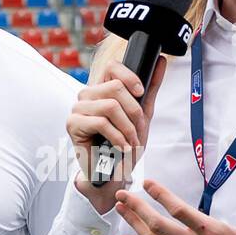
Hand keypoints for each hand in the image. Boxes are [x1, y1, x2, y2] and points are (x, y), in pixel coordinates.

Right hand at [69, 58, 167, 215]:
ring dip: (127, 128)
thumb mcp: (142, 115)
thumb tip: (162, 61)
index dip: (129, 76)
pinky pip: (101, 122)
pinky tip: (121, 147)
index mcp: (102, 88)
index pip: (112, 66)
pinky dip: (117, 137)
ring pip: (111, 106)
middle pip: (115, 87)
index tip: (141, 93)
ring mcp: (77, 108)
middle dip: (134, 113)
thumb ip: (150, 89)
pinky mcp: (73, 124)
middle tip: (137, 132)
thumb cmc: (123, 144)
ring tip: (130, 144)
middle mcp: (87, 94)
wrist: (110, 173)